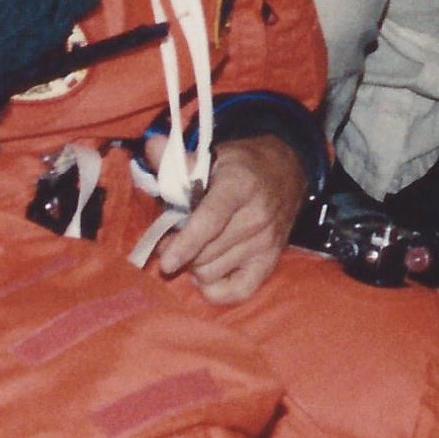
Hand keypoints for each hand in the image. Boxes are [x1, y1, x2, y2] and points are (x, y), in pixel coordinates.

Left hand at [149, 137, 308, 304]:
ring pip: (213, 272)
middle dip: (183, 251)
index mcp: (240, 185)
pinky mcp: (271, 261)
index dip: (186, 243)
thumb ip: (178, 159)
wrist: (287, 169)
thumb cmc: (241, 165)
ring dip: (196, 265)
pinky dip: (216, 289)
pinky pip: (237, 292)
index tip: (167, 261)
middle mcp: (258, 216)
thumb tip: (150, 146)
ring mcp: (267, 242)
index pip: (211, 221)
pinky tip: (210, 271)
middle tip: (175, 239)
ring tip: (196, 248)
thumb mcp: (212, 155)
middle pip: (206, 254)